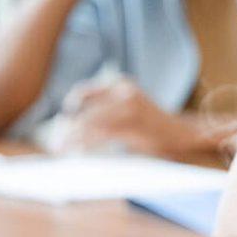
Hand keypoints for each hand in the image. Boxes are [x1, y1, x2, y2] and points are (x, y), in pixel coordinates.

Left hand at [55, 76, 193, 159]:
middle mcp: (124, 92)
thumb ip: (102, 109)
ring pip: (89, 125)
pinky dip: (85, 145)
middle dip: (66, 129)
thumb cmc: (149, 125)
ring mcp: (128, 108)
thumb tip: (67, 121)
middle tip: (55, 144)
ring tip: (60, 150)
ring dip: (72, 139)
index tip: (62, 120)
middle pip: (84, 112)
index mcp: (120, 84)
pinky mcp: (131, 126)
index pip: (84, 93)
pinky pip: (100, 136)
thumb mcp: (125, 108)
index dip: (70, 108)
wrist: (181, 133)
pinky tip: (77, 153)